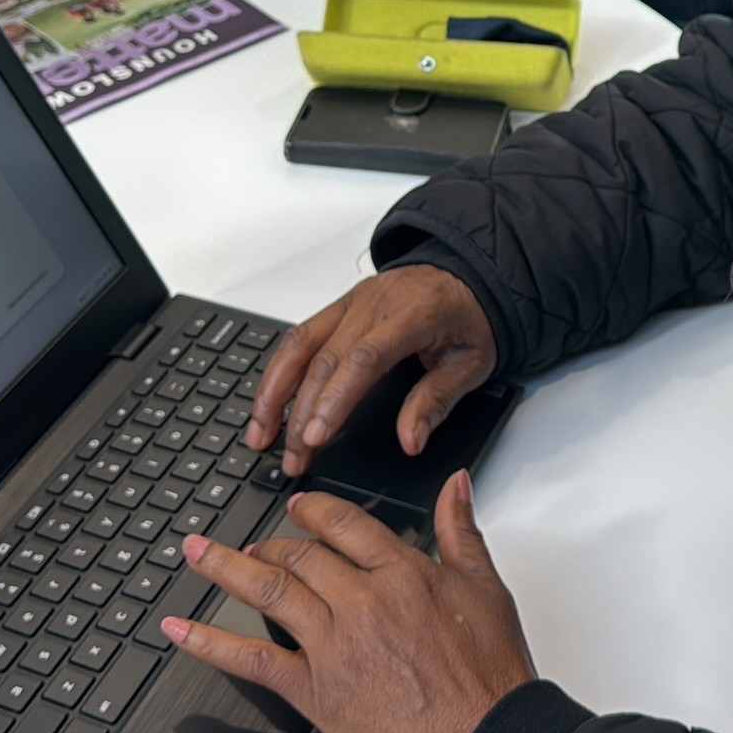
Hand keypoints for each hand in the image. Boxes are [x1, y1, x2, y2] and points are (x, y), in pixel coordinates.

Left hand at [169, 475, 534, 732]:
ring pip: (269, 591)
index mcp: (404, 572)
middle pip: (302, 555)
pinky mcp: (316, 690)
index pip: (344, 524)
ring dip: (225, 569)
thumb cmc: (491, 676)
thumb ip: (461, 530)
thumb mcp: (486, 589)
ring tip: (197, 555)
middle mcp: (363, 602)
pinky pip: (253, 661)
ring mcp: (335, 646)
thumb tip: (454, 485)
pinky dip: (210, 642)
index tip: (297, 508)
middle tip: (250, 541)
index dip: (314, 511)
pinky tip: (181, 629)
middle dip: (270, 542)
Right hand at [247, 265, 496, 477]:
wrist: (467, 274)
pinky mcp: (338, 307)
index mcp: (411, 316)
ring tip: (260, 435)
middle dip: (300, 414)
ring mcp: (351, 303)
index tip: (314, 437)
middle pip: (324, 360)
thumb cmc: (469, 317)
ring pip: (299, 345)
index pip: (363, 360)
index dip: (334, 400)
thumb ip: (438, 400)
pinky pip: (299, 337)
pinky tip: (268, 402)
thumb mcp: (472, 362)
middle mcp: (373, 305)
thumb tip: (410, 440)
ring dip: (274, 392)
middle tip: (293, 458)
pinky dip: (279, 372)